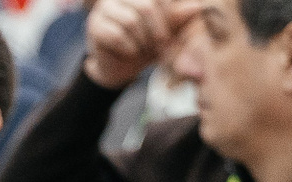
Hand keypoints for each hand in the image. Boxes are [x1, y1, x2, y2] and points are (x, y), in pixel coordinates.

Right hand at [82, 0, 200, 88]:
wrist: (121, 66)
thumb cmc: (146, 43)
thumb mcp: (167, 30)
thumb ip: (179, 18)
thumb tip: (197, 7)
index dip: (169, 15)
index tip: (172, 33)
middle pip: (146, 5)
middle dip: (158, 29)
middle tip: (163, 45)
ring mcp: (105, 9)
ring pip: (131, 21)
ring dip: (143, 41)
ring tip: (146, 50)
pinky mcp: (95, 27)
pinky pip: (116, 35)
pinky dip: (129, 48)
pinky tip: (131, 52)